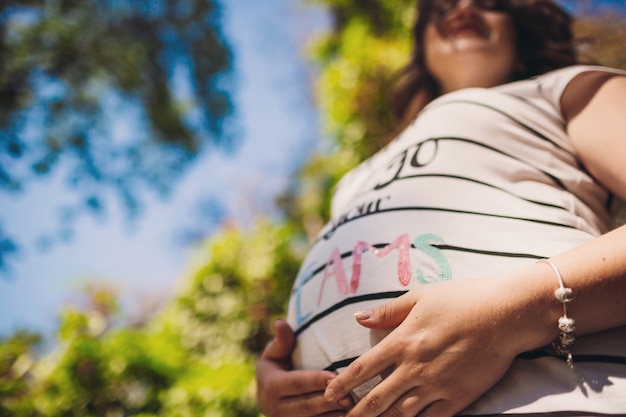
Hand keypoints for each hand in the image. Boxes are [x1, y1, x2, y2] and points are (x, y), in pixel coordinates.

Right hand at [256, 319, 354, 416]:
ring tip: (353, 407)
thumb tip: (280, 322)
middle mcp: (275, 408)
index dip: (316, 381)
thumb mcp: (274, 353)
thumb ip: (281, 340)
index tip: (336, 376)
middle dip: (330, 401)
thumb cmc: (275, 368)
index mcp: (271, 386)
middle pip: (307, 406)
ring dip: (333, 415)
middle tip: (352, 395)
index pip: (297, 383)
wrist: (266, 399)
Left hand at [324, 278, 529, 416]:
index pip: (362, 369)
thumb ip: (387, 311)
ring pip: (401, 414)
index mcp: (402, 341)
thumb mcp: (420, 297)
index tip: (329, 395)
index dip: (342, 384)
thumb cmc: (461, 299)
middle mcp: (414, 367)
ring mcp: (436, 386)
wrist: (504, 315)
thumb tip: (357, 318)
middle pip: (377, 399)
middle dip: (357, 413)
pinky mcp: (458, 397)